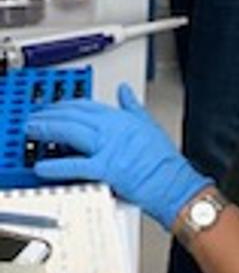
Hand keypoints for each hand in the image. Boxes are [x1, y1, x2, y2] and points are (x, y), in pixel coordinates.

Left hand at [27, 83, 210, 229]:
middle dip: (50, 114)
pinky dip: (56, 166)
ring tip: (32, 130)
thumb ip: (132, 105)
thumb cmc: (163, 160)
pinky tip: (42, 166)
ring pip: (71, 132)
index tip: (54, 107)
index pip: (87, 105)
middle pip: (74, 115)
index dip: (66, 104)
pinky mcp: (105, 169)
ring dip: (47, 129)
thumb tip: (124, 90)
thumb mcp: (148, 122)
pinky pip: (75, 165)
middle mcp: (112, 129)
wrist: (172, 183)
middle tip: (34, 117)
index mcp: (121, 118)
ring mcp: (107, 148)